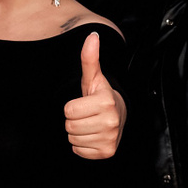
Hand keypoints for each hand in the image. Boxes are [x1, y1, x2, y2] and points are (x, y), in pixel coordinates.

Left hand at [64, 31, 124, 159]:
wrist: (118, 116)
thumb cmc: (100, 96)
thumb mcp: (93, 78)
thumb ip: (89, 58)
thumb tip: (92, 35)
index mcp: (106, 101)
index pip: (68, 110)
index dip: (72, 107)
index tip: (84, 104)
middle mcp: (111, 121)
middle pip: (69, 126)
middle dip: (73, 121)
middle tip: (86, 115)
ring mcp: (110, 139)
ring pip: (73, 139)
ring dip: (77, 133)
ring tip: (89, 124)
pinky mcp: (107, 152)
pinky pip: (78, 151)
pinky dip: (82, 146)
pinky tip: (92, 136)